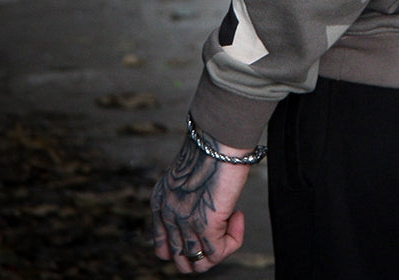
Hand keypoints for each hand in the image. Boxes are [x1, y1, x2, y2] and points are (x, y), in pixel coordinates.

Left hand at [150, 133, 250, 272]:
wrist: (220, 135)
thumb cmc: (212, 146)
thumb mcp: (190, 174)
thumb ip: (189, 196)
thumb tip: (210, 217)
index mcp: (160, 202)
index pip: (163, 249)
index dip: (188, 245)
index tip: (208, 226)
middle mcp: (167, 215)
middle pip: (181, 260)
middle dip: (205, 249)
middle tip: (222, 226)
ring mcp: (184, 223)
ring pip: (199, 264)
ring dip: (220, 247)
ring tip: (231, 220)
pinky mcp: (204, 226)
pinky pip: (219, 254)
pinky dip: (233, 240)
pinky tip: (239, 216)